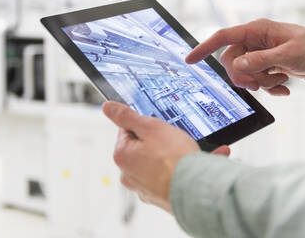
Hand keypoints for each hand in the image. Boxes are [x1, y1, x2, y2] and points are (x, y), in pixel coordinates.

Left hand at [103, 101, 229, 212]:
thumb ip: (128, 116)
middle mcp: (128, 174)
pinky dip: (177, 171)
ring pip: (156, 163)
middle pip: (141, 147)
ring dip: (170, 156)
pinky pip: (167, 177)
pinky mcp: (159, 196)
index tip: (158, 126)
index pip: (127, 129)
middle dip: (158, 141)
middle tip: (174, 139)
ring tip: (187, 153)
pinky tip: (189, 167)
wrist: (195, 190)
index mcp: (122, 155)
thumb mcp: (151, 127)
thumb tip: (109, 108)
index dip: (145, 124)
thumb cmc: (174, 160)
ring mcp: (144, 187)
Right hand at [186, 18, 304, 95]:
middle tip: (260, 83)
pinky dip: (268, 87)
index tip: (190, 60)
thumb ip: (261, 60)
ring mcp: (259, 53)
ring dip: (260, 82)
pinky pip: (256, 79)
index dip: (204, 48)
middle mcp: (254, 40)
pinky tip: (283, 86)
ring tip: (280, 80)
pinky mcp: (266, 65)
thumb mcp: (287, 55)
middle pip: (232, 61)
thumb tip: (237, 66)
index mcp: (256, 30)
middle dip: (245, 76)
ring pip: (243, 73)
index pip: (223, 37)